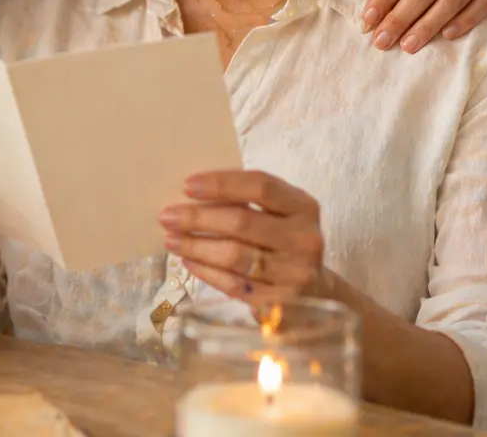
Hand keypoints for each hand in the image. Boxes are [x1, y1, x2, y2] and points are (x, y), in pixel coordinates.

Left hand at [160, 170, 325, 307]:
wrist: (319, 291)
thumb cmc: (286, 242)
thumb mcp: (281, 215)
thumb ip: (249, 201)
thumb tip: (191, 195)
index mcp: (303, 207)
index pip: (260, 186)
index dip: (221, 183)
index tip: (187, 185)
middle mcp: (305, 239)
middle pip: (242, 222)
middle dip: (198, 218)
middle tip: (166, 216)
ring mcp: (295, 274)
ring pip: (235, 256)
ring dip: (196, 246)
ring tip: (171, 239)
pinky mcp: (281, 303)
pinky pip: (234, 285)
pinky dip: (207, 271)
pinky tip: (189, 261)